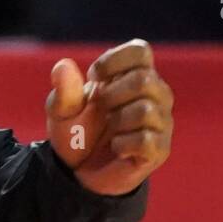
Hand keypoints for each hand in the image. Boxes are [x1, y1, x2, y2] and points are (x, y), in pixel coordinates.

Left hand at [45, 38, 173, 195]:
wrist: (79, 170)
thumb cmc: (75, 131)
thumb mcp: (61, 110)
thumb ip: (64, 89)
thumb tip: (63, 65)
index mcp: (132, 75)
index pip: (141, 51)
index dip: (114, 61)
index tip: (95, 78)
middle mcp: (154, 94)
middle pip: (144, 79)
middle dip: (111, 95)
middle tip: (102, 109)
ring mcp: (160, 122)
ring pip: (145, 110)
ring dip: (116, 121)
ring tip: (111, 129)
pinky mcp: (159, 149)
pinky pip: (146, 139)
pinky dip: (122, 144)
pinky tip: (117, 147)